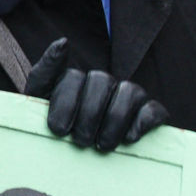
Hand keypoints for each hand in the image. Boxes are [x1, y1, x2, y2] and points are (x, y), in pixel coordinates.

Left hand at [23, 39, 168, 150]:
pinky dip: (142, 122)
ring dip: (114, 122)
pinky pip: (154, 110)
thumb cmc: (56, 125)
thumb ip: (46, 70)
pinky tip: (129, 138)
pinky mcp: (151, 112)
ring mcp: (129, 95)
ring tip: (102, 145)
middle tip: (81, 141)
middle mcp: (105, 82)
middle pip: (102, 82)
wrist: (73, 154)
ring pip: (130, 93)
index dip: (65, 104)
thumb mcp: (41, 98)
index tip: (58, 130)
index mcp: (76, 78)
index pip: (74, 78)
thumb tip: (63, 41)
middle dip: (89, 115)